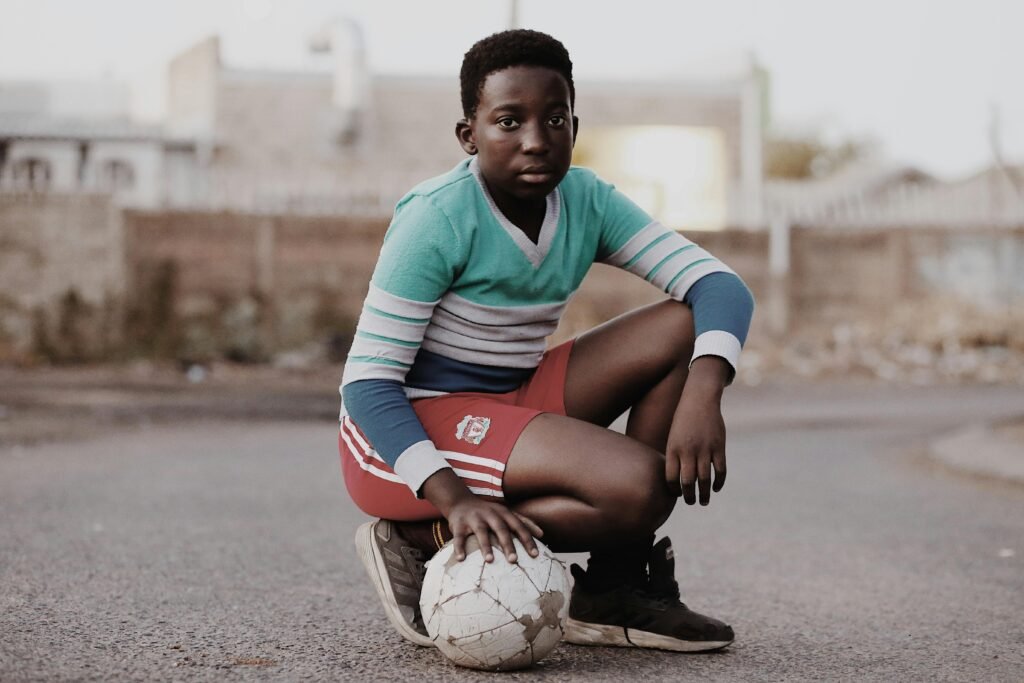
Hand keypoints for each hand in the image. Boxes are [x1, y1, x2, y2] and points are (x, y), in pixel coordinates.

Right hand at [420, 468, 542, 562]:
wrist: (460, 502)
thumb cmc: (488, 512)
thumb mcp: (506, 513)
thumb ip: (523, 522)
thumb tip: (542, 534)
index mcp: (503, 513)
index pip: (518, 526)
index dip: (527, 540)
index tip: (535, 555)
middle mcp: (490, 514)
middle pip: (501, 529)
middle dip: (508, 544)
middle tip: (514, 560)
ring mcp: (474, 518)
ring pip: (481, 532)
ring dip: (486, 546)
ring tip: (490, 560)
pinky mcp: (458, 523)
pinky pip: (458, 536)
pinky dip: (459, 547)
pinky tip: (461, 559)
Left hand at [664, 357, 728, 505]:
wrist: (699, 399)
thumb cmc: (683, 420)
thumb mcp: (672, 436)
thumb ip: (674, 456)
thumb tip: (676, 479)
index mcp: (673, 448)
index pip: (670, 478)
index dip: (673, 490)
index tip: (676, 494)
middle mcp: (688, 451)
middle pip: (687, 482)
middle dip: (688, 497)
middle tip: (690, 502)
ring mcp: (705, 449)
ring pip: (704, 480)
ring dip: (704, 494)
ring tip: (703, 502)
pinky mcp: (719, 447)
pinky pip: (720, 471)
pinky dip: (718, 483)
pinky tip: (716, 488)